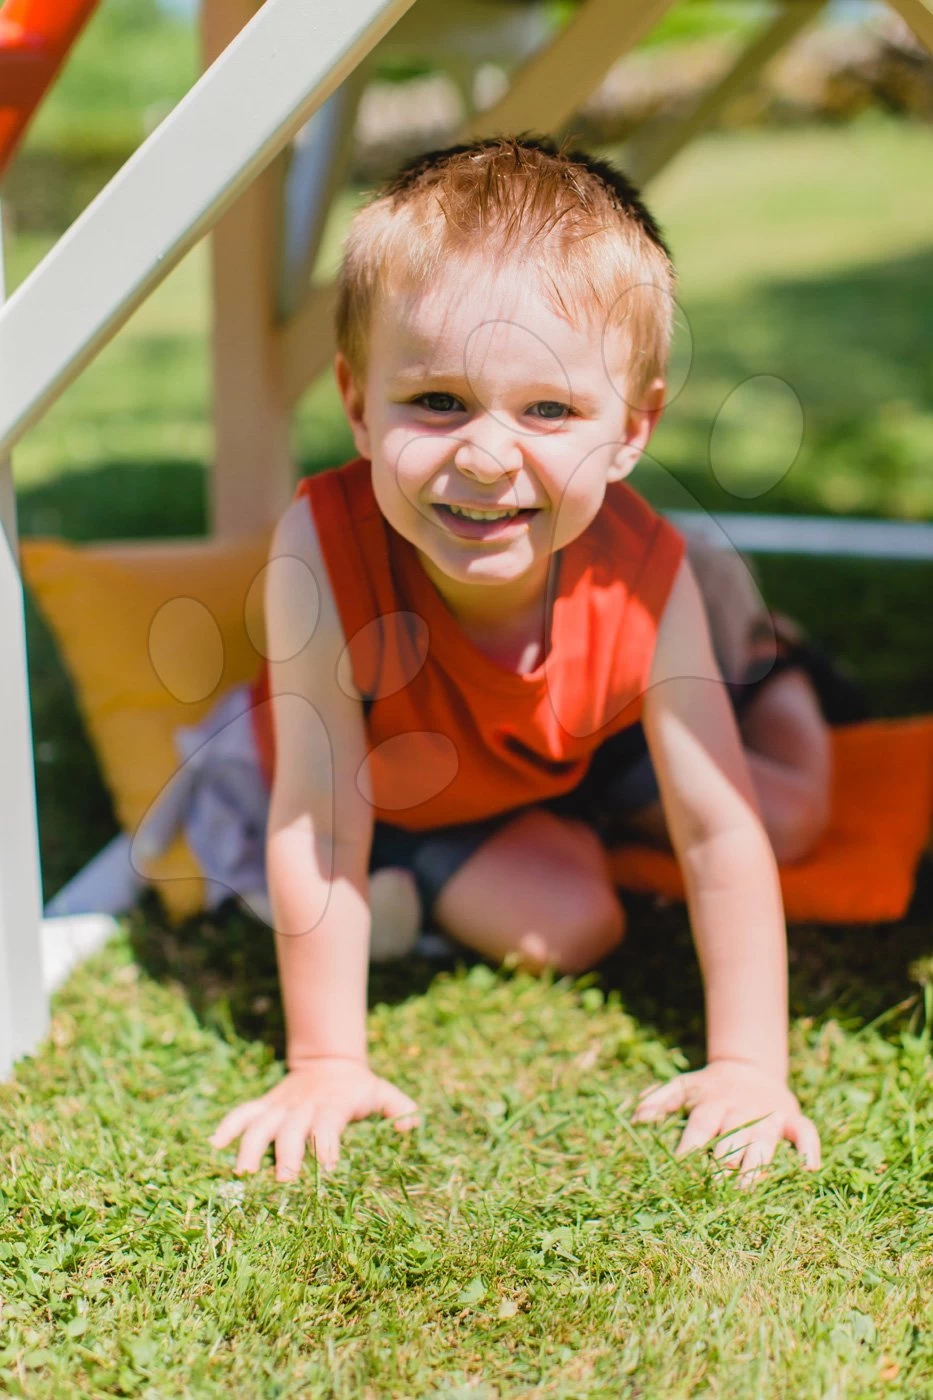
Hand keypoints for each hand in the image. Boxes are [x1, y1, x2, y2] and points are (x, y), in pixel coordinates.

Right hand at [209, 1057, 420, 1180]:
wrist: (330, 1061)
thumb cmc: (359, 1089)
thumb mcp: (382, 1093)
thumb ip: (401, 1109)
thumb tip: (410, 1127)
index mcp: (333, 1104)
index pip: (329, 1122)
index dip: (327, 1142)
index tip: (326, 1167)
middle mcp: (304, 1105)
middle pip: (292, 1127)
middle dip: (287, 1151)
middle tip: (284, 1179)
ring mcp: (282, 1105)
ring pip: (262, 1122)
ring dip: (250, 1145)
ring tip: (242, 1173)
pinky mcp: (266, 1106)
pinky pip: (243, 1112)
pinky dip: (228, 1125)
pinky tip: (214, 1144)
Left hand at [631, 1059, 820, 1186]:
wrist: (748, 1067)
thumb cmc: (709, 1087)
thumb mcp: (683, 1086)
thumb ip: (659, 1100)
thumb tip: (635, 1118)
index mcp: (713, 1102)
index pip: (702, 1124)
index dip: (692, 1144)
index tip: (681, 1166)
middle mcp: (741, 1109)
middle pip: (733, 1136)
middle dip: (724, 1161)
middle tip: (715, 1187)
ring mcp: (768, 1114)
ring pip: (763, 1140)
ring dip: (756, 1163)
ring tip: (749, 1187)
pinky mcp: (792, 1118)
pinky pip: (805, 1132)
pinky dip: (808, 1147)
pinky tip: (808, 1168)